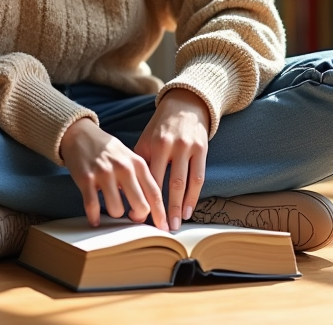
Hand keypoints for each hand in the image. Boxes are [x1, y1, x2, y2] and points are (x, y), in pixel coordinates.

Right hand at [60, 118, 168, 230]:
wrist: (80, 134)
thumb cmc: (108, 150)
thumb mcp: (130, 157)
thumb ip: (141, 177)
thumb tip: (151, 206)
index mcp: (137, 163)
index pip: (155, 193)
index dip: (160, 214)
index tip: (163, 228)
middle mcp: (123, 168)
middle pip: (140, 205)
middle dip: (137, 217)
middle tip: (132, 216)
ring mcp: (104, 173)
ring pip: (117, 209)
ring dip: (115, 214)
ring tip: (112, 207)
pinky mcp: (86, 179)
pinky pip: (93, 206)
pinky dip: (94, 217)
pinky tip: (95, 219)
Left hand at [133, 88, 210, 230]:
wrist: (185, 105)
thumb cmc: (161, 127)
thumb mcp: (146, 139)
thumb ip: (140, 161)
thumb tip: (129, 189)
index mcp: (156, 144)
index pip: (150, 177)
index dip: (145, 198)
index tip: (140, 216)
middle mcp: (173, 146)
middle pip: (169, 183)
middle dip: (165, 208)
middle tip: (162, 228)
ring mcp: (189, 148)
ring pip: (186, 183)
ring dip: (181, 206)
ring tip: (177, 224)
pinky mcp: (202, 150)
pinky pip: (199, 178)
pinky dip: (194, 196)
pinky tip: (189, 210)